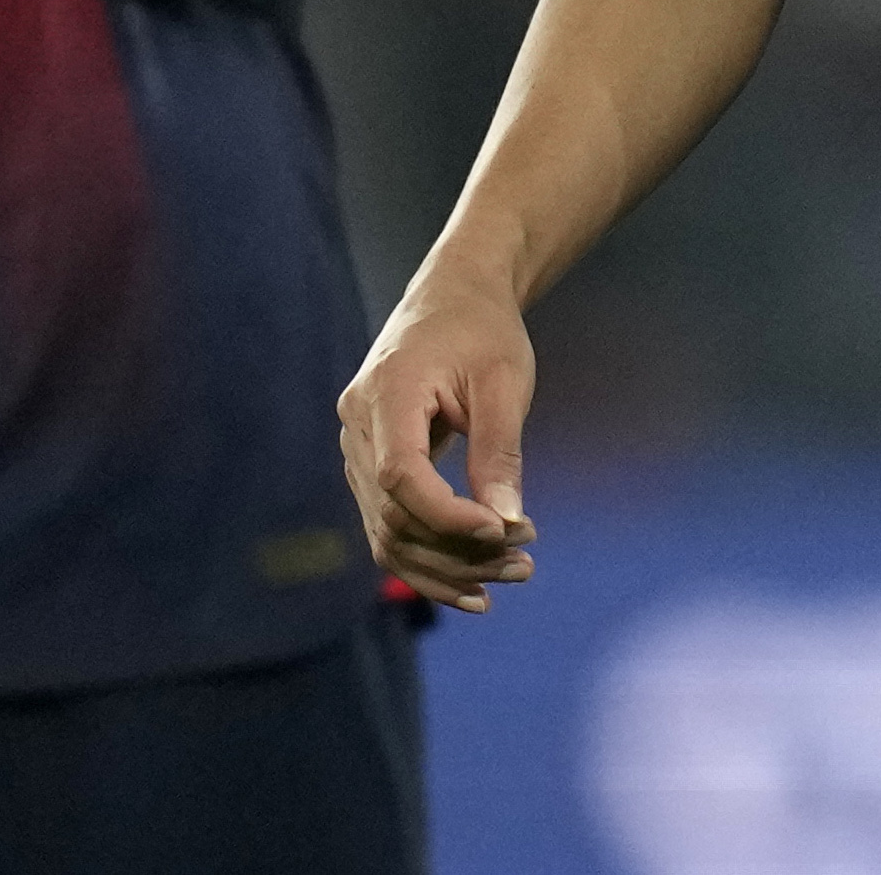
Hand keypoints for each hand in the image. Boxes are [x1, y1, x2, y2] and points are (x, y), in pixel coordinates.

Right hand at [338, 277, 540, 611]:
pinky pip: (389, 524)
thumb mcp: (504, 382)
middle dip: (458, 551)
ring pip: (387, 532)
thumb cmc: (483, 331)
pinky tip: (474, 584)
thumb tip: (507, 523)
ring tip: (511, 575)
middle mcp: (358, 423)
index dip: (448, 515)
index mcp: (387, 391)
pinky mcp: (368, 464)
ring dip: (447, 565)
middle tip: (525, 564)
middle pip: (393, 514)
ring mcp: (356, 447)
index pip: (400, 475)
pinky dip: (429, 556)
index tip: (505, 531)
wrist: (454, 296)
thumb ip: (499, 451)